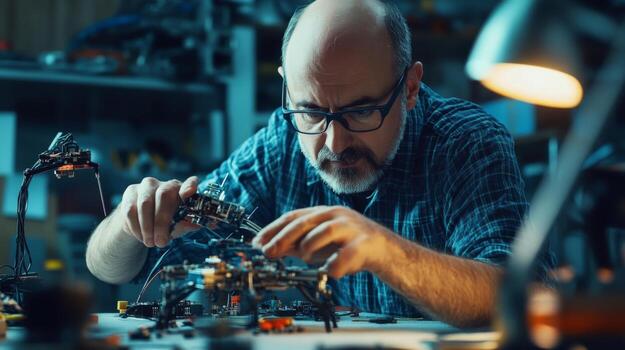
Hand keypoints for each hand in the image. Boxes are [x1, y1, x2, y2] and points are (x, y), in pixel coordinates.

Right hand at [118, 176, 200, 247]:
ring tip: (150, 242)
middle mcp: (166, 184)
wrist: (143, 222)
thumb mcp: (179, 224)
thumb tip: (195, 224)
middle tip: (161, 242)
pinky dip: (136, 227)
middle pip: (163, 196)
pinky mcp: (131, 192)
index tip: (190, 191)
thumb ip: (187, 224)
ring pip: (144, 204)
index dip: (189, 186)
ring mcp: (147, 185)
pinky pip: (131, 210)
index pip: (189, 184)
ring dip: (147, 228)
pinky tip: (141, 236)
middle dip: (161, 222)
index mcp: (183, 191)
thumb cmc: (167, 222)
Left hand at [251, 206, 392, 277]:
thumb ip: (296, 244)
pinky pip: (346, 254)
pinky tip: (329, 272)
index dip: (273, 229)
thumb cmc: (346, 244)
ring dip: (310, 247)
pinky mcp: (364, 244)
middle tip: (269, 253)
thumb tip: (269, 248)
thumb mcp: (318, 243)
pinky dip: (335, 265)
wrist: (382, 249)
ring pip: (325, 231)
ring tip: (304, 258)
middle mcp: (335, 216)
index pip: (293, 217)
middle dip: (284, 238)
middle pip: (305, 223)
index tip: (257, 243)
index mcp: (322, 213)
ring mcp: (350, 228)